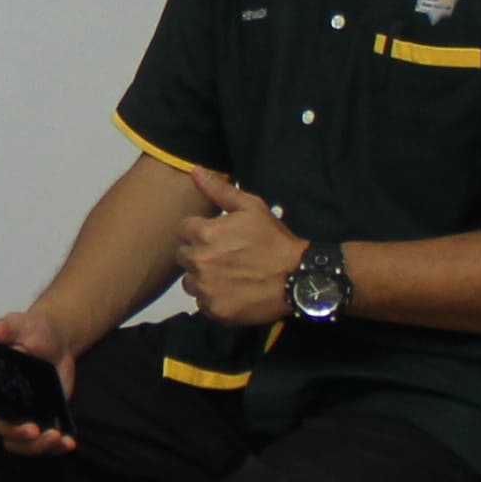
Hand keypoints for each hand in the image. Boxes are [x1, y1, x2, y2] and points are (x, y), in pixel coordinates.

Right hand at [0, 308, 80, 459]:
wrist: (55, 338)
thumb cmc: (32, 330)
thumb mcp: (20, 324)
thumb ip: (3, 327)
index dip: (8, 427)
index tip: (28, 427)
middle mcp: (8, 406)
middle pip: (9, 436)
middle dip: (26, 441)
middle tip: (43, 432)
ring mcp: (27, 414)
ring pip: (25, 445)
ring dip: (41, 448)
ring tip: (60, 440)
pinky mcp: (45, 418)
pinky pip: (45, 441)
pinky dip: (57, 447)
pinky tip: (70, 442)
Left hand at [177, 172, 306, 324]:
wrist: (297, 277)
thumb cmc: (274, 239)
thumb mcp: (252, 207)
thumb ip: (219, 190)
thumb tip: (194, 171)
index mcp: (204, 234)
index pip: (183, 230)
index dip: (199, 232)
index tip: (217, 237)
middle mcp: (199, 262)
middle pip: (183, 257)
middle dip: (199, 254)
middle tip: (224, 256)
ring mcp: (206, 289)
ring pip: (190, 282)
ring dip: (203, 278)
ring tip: (227, 275)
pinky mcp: (215, 310)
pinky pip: (203, 303)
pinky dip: (214, 299)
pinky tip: (232, 291)